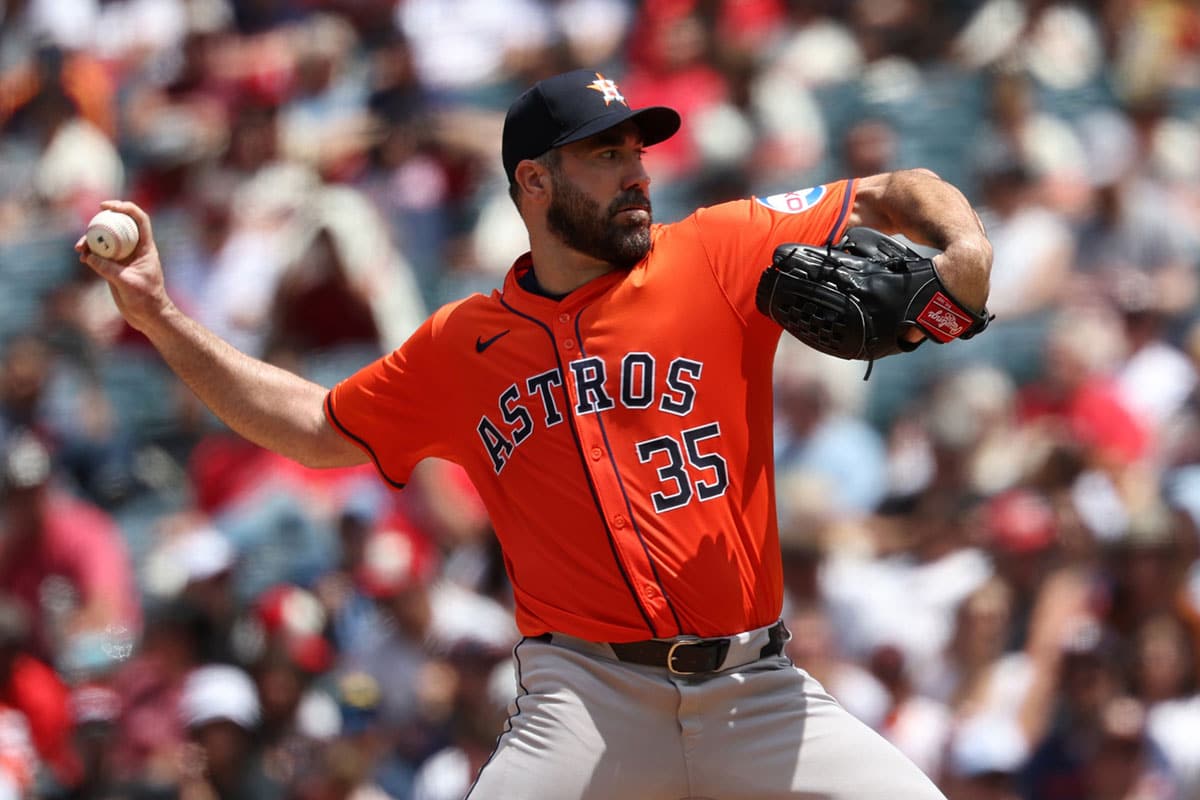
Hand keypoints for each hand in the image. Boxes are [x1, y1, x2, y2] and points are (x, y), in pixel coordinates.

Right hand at [75, 200, 173, 331]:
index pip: (138, 219)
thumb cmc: (146, 299)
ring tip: (79, 248)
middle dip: (100, 224)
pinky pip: (100, 255)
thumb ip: (109, 269)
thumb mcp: (127, 283)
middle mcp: (134, 249)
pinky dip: (90, 254)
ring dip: (91, 240)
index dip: (125, 208)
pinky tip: (82, 258)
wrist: (149, 315)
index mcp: (145, 247)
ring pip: (106, 240)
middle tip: (87, 228)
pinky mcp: (114, 267)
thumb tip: (89, 256)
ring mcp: (124, 257)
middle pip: (118, 227)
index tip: (106, 207)